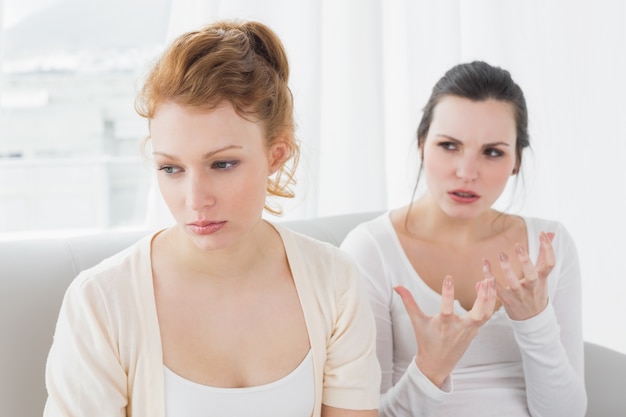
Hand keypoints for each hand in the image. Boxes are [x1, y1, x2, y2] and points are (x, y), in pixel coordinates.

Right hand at [394, 269, 495, 386]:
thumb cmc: (425, 340)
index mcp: (443, 325)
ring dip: (490, 298)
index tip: (449, 277)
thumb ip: (408, 301)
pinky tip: (485, 289)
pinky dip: (488, 303)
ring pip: (486, 315)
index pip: (446, 308)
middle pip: (477, 315)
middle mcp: (459, 328)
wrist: (437, 364)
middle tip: (485, 280)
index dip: (448, 293)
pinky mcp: (475, 331)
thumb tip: (396, 286)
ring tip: (489, 280)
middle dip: (483, 298)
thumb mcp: (416, 320)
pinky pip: (486, 316)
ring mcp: (469, 331)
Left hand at [494, 231, 555, 320]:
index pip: (550, 264)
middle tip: (517, 245)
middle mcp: (532, 287)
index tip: (542, 234)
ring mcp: (519, 295)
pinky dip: (490, 277)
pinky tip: (485, 263)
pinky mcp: (507, 300)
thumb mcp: (543, 274)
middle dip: (525, 260)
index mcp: (542, 279)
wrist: (533, 318)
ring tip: (501, 253)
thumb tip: (550, 233)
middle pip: (532, 275)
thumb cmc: (536, 290)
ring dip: (507, 268)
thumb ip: (544, 253)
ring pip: (513, 283)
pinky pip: (497, 289)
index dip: (548, 249)